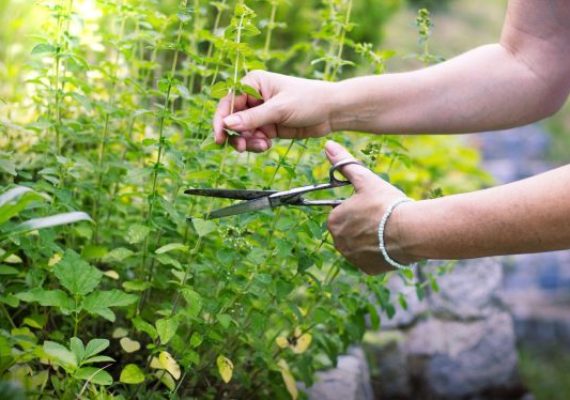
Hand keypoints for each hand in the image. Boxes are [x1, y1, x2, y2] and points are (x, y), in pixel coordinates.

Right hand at [213, 70, 335, 152]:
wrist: (332, 112)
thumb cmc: (308, 100)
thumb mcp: (279, 109)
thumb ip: (253, 118)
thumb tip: (227, 124)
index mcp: (254, 82)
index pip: (228, 101)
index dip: (221, 119)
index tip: (220, 136)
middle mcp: (254, 97)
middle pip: (232, 119)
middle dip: (236, 134)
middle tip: (241, 147)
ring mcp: (261, 113)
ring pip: (242, 132)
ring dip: (248, 141)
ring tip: (262, 146)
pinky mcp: (269, 127)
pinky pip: (254, 138)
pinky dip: (257, 144)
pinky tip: (268, 145)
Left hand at [325, 141, 417, 274]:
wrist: (411, 231)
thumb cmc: (386, 203)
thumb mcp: (365, 180)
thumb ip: (345, 164)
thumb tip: (328, 146)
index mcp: (333, 221)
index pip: (342, 213)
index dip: (358, 208)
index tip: (372, 206)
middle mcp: (338, 243)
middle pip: (350, 230)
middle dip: (363, 225)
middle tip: (382, 218)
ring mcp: (352, 258)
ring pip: (360, 245)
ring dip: (370, 239)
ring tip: (387, 230)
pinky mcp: (367, 269)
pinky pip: (371, 260)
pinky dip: (379, 253)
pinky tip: (390, 244)